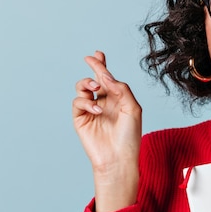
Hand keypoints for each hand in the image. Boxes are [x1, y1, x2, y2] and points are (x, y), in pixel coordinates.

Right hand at [72, 51, 141, 211]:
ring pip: (82, 88)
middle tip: (91, 60)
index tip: (98, 54)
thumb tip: (105, 76)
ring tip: (95, 87)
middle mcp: (104, 102)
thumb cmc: (130, 135)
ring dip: (87, 82)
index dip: (102, 66)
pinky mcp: (80, 119)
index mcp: (118, 99)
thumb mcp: (132, 108)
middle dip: (93, 68)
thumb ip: (121, 89)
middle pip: (94, 79)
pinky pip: (78, 102)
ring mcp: (91, 110)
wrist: (118, 157)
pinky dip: (86, 102)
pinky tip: (97, 109)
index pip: (109, 79)